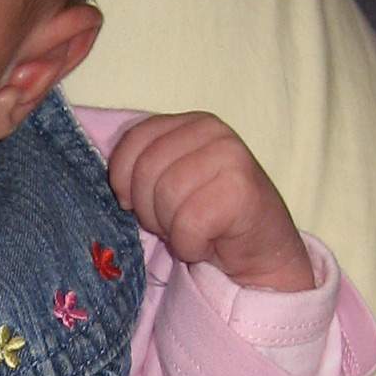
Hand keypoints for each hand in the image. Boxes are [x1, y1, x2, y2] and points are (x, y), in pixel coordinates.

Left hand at [107, 112, 315, 291]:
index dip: (124, 181)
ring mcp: (231, 156)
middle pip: (145, 171)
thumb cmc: (210, 219)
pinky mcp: (241, 190)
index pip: (133, 141)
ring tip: (194, 231)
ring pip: (166, 197)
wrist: (260, 252)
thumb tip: (115, 184)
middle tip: (176, 223)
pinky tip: (209, 242)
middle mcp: (212, 131)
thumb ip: (143, 167)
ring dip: (172, 229)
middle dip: (150, 210)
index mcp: (191, 123)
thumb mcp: (170, 182)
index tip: (139, 204)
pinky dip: (191, 244)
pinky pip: (188, 223)